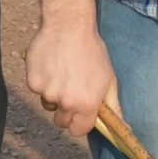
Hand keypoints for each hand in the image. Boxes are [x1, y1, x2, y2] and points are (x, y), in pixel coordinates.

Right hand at [27, 0, 115, 137]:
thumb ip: (113, 106)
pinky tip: (52, 66)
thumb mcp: (109, 79)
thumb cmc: (92, 51)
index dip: (79, 124)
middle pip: (61, 121)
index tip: (81, 115)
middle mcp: (66, 102)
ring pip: (49, 105)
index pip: (78, 131)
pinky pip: (38, 91)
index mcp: (86, 104)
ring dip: (54, 96)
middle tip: (72, 91)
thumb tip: (124, 127)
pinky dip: (43, 82)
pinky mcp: (33, 83)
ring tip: (63, 74)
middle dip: (66, 111)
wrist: (68, 27)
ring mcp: (47, 93)